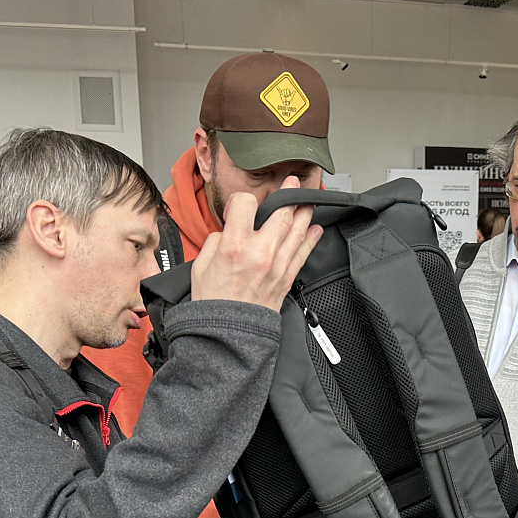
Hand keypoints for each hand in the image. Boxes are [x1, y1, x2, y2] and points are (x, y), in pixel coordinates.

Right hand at [190, 175, 322, 310]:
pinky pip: (303, 253)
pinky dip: (311, 239)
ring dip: (304, 213)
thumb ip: (216, 240)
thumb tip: (229, 230)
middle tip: (294, 183)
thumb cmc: (212, 302)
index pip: (245, 203)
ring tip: (308, 201)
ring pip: (297, 231)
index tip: (240, 207)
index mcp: (234, 245)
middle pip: (281, 213)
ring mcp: (276, 266)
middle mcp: (259, 252)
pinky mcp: (286, 279)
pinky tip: (316, 229)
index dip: (242, 200)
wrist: (228, 334)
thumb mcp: (200, 265)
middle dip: (289, 194)